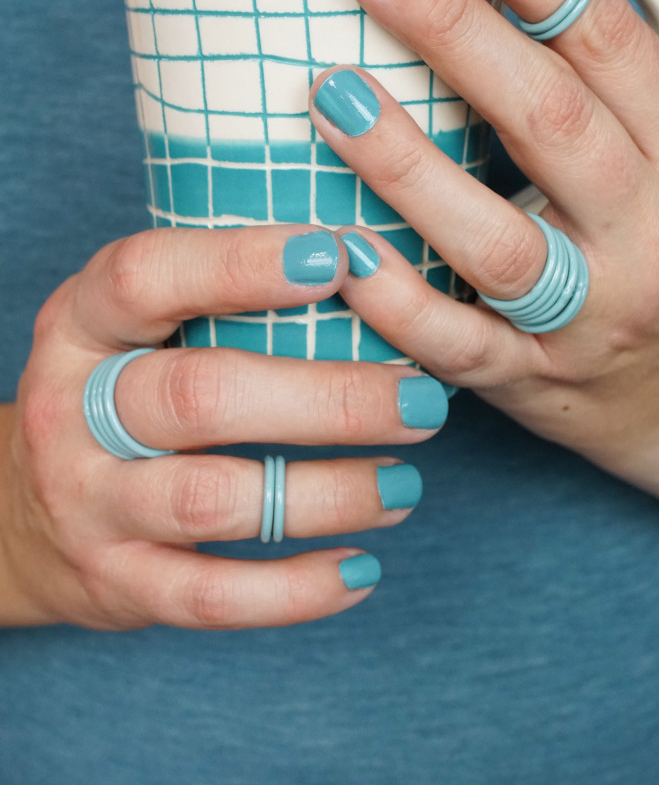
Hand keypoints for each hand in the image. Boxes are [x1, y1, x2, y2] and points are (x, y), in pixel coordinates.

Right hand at [0, 226, 443, 628]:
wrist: (24, 514)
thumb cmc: (119, 393)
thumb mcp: (137, 328)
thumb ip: (214, 296)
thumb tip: (362, 264)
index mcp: (82, 324)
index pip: (146, 277)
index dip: (239, 265)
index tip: (338, 259)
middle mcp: (72, 410)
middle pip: (200, 397)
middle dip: (327, 399)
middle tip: (421, 399)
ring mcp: (87, 502)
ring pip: (213, 501)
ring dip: (329, 495)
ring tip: (404, 484)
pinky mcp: (115, 581)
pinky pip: (211, 596)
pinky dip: (296, 592)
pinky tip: (361, 571)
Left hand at [309, 0, 658, 506]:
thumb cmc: (644, 256)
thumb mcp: (646, 168)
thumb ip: (582, 97)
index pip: (610, 46)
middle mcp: (648, 235)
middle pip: (553, 122)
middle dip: (458, 33)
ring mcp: (590, 317)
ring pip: (499, 241)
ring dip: (409, 165)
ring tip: (330, 92)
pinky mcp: (533, 383)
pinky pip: (460, 347)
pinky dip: (397, 301)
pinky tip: (340, 249)